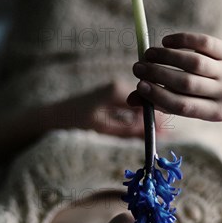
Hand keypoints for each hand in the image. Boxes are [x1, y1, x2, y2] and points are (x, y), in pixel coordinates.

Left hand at [47, 80, 168, 137]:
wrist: (55, 116)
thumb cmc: (76, 121)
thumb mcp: (105, 129)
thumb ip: (128, 131)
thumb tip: (150, 135)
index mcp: (117, 90)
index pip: (146, 102)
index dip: (157, 118)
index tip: (165, 132)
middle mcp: (118, 86)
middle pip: (145, 102)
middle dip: (153, 119)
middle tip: (163, 136)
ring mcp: (115, 90)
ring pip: (138, 105)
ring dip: (144, 120)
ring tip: (154, 135)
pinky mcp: (111, 96)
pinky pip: (130, 107)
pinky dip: (135, 118)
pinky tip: (139, 130)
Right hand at [127, 33, 221, 121]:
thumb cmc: (198, 91)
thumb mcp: (181, 99)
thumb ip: (157, 101)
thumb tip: (131, 100)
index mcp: (215, 113)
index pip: (183, 107)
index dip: (159, 96)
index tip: (139, 86)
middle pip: (187, 84)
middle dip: (158, 75)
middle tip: (138, 68)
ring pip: (193, 63)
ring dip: (166, 57)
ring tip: (147, 54)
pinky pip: (202, 43)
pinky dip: (182, 41)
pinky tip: (166, 42)